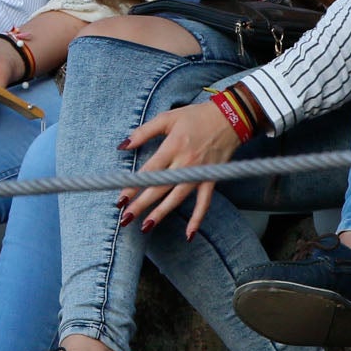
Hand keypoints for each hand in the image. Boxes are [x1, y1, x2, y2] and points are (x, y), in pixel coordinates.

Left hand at [118, 99, 238, 238]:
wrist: (230, 117)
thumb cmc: (196, 116)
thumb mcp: (167, 118)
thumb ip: (143, 132)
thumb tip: (122, 145)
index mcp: (173, 146)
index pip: (149, 171)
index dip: (133, 186)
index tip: (120, 199)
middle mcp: (185, 162)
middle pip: (159, 187)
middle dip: (141, 204)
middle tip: (125, 218)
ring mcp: (199, 173)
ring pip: (177, 197)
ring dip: (161, 213)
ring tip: (145, 226)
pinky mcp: (211, 179)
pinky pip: (204, 202)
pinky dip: (197, 218)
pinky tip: (188, 235)